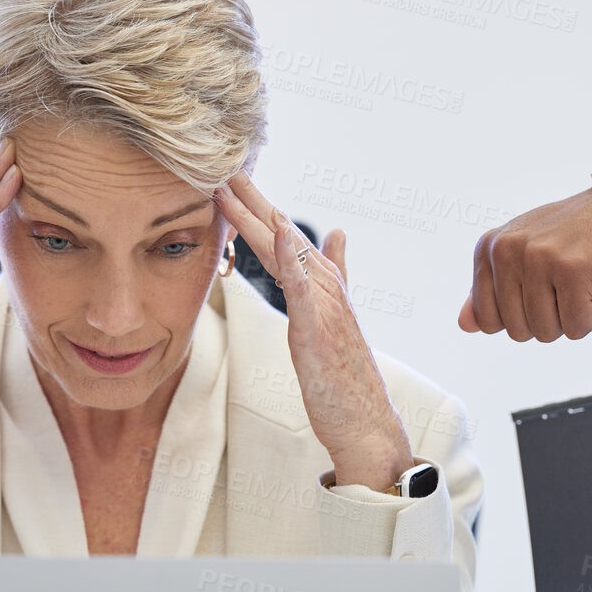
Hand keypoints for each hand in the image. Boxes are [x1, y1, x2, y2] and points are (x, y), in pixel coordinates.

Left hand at [215, 172, 411, 491]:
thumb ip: (332, 279)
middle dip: (253, 200)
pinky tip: (282, 229)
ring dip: (262, 216)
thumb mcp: (332, 325)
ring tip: (235, 186)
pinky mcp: (320, 330)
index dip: (261, 209)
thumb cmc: (346, 383)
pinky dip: (293, 256)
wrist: (366, 425)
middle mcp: (327, 291)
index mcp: (323, 290)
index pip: (286, 241)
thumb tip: (338, 235)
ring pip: (289, 252)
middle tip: (224, 165)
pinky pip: (304, 287)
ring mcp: (326, 308)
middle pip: (284, 236)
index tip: (235, 180)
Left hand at [458, 148, 591, 341]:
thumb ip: (492, 290)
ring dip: (572, 316)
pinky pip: (577, 327)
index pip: (488, 320)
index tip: (541, 286)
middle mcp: (509, 250)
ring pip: (546, 332)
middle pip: (517, 330)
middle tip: (567, 281)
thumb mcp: (526, 254)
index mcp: (491, 247)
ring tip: (583, 279)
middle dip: (549, 318)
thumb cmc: (579, 233)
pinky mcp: (574, 270)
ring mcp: (540, 258)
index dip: (521, 315)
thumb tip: (465, 324)